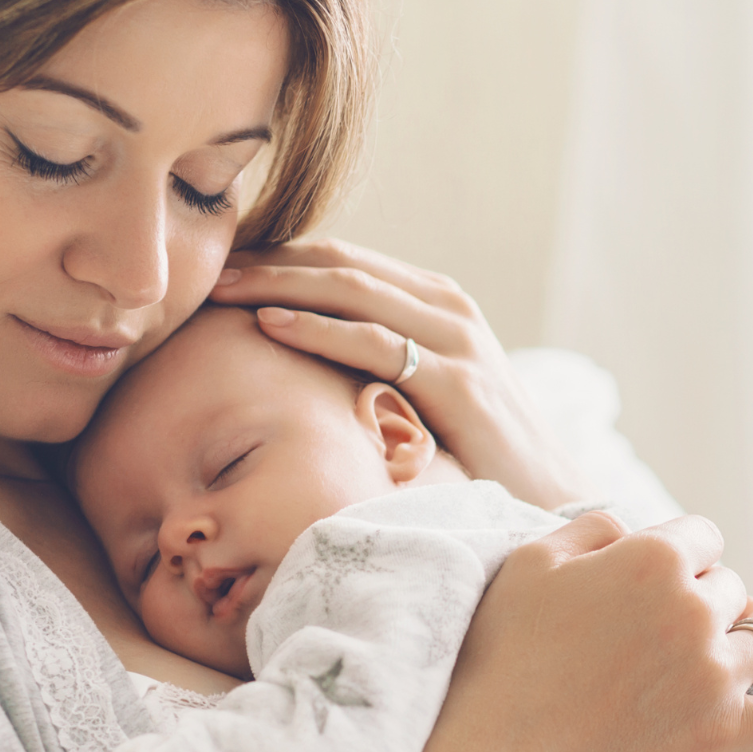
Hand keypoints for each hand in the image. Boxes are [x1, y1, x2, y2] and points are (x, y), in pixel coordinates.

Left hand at [208, 238, 594, 509]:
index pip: (343, 260)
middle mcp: (447, 306)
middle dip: (267, 259)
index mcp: (436, 302)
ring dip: (279, 282)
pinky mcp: (456, 382)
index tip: (219, 264)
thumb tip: (302, 362)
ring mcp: (456, 339)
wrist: (548, 496)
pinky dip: (318, 327)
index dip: (277, 255)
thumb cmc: (475, 452)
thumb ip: (378, 363)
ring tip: (221, 287)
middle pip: (340, 262)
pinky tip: (270, 324)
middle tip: (205, 266)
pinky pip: (375, 341)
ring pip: (352, 289)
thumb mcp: (423, 392)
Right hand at [433, 511, 752, 751]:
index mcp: (652, 559)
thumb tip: (633, 529)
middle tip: (655, 636)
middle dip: (702, 601)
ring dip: (741, 641)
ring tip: (713, 658)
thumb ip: (592, 528)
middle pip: (730, 587)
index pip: (702, 536)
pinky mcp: (729, 735)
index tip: (649, 585)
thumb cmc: (502, 659)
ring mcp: (717, 675)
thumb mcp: (530, 563)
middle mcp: (695, 610)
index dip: (677, 558)